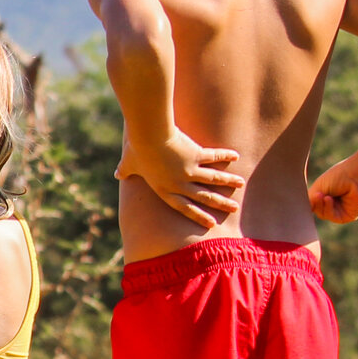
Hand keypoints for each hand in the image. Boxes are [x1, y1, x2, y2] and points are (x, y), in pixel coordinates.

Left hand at [117, 130, 243, 228]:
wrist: (148, 135)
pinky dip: (225, 156)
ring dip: (228, 182)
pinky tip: (236, 156)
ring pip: (213, 179)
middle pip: (203, 197)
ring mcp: (189, 171)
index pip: (184, 207)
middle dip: (220, 203)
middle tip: (234, 208)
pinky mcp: (196, 156)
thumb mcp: (128, 164)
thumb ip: (125, 171)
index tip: (211, 223)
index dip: (198, 215)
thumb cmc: (136, 150)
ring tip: (241, 184)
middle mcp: (179, 183)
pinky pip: (214, 157)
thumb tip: (117, 174)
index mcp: (164, 189)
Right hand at [309, 159, 357, 223]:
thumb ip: (309, 200)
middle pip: (316, 209)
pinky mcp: (347, 216)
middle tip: (316, 195)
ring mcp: (340, 210)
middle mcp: (333, 203)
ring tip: (322, 196)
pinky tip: (329, 199)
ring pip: (323, 214)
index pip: (313, 202)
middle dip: (314, 203)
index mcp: (327, 194)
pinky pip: (333, 217)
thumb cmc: (339, 176)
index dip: (309, 200)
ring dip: (321, 206)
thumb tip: (302, 211)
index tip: (304, 195)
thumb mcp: (319, 187)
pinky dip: (328, 209)